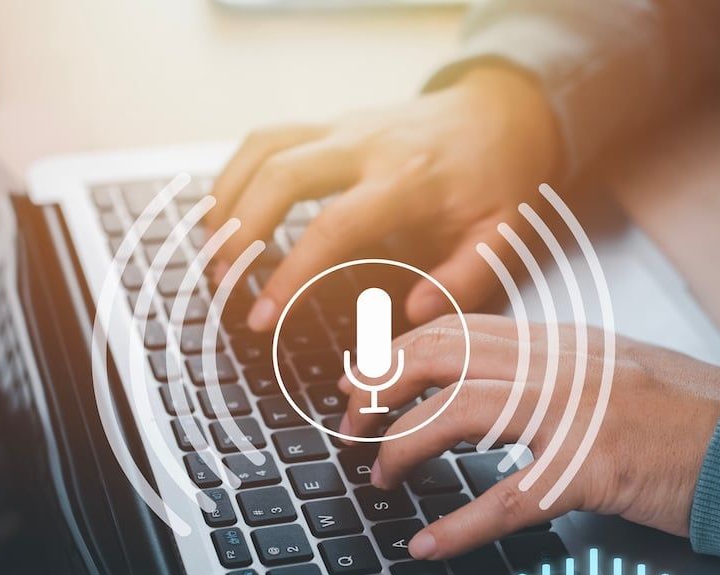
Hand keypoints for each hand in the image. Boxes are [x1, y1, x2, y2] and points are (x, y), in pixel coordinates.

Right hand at [206, 66, 561, 331]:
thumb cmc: (501, 181)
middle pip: (280, 174)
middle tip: (223, 286)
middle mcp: (366, 145)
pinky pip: (265, 138)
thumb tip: (415, 313)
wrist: (505, 112)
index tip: (261, 317)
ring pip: (262, 148)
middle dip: (240, 232)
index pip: (332, 227)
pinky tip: (226, 217)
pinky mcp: (329, 123)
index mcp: (408, 179)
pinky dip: (234, 175)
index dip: (290, 275)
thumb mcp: (504, 236)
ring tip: (214, 256)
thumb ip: (465, 279)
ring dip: (226, 200)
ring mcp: (342, 127)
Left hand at [337, 315, 719, 559]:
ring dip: (404, 446)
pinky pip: (509, 497)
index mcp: (562, 342)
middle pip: (441, 357)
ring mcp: (580, 412)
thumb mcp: (614, 370)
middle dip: (379, 389)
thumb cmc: (692, 415)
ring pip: (459, 413)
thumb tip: (480, 380)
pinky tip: (428, 543)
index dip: (393, 353)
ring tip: (380, 476)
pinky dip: (459, 524)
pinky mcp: (598, 467)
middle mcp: (562, 365)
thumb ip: (550, 368)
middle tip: (349, 426)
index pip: (456, 330)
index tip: (355, 380)